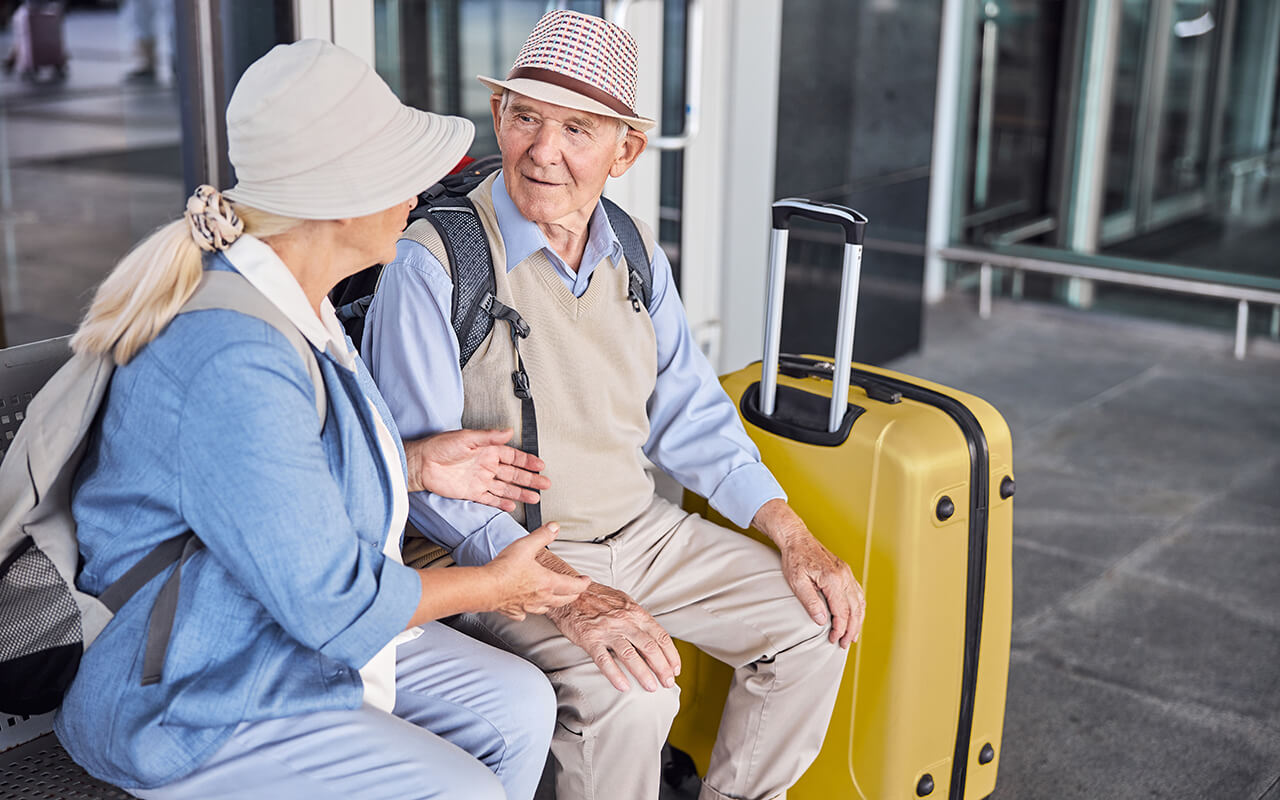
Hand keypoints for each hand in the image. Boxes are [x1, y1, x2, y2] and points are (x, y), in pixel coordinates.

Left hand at [404, 428, 549, 509]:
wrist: (421, 464)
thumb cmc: (440, 446)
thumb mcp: (467, 438)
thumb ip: (489, 437)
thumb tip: (508, 431)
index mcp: (487, 450)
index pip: (513, 456)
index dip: (528, 461)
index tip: (541, 466)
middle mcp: (486, 466)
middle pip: (513, 474)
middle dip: (530, 479)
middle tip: (545, 484)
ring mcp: (480, 480)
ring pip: (505, 488)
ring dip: (520, 492)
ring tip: (535, 498)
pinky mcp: (471, 493)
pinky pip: (490, 499)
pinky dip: (501, 503)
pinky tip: (512, 505)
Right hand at [484, 524, 589, 620]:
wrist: (485, 588)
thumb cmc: (504, 569)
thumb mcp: (526, 546)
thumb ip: (542, 536)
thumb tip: (554, 527)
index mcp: (547, 582)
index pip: (573, 586)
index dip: (582, 583)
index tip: (586, 581)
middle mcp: (541, 597)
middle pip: (564, 600)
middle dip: (572, 595)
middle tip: (576, 591)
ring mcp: (528, 606)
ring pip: (547, 608)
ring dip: (554, 603)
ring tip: (555, 599)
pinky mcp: (514, 611)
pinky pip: (525, 614)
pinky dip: (529, 611)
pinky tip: (526, 607)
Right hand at [545, 582, 680, 692]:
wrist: (570, 593)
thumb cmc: (598, 599)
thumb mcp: (624, 603)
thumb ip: (638, 620)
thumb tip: (654, 639)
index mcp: (635, 612)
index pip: (660, 636)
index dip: (671, 654)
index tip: (675, 669)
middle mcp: (624, 620)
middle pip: (650, 647)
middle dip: (662, 667)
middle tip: (668, 683)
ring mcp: (607, 630)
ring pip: (630, 655)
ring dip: (643, 674)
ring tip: (651, 687)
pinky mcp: (590, 638)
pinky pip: (604, 660)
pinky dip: (615, 675)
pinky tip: (623, 686)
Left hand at [753, 499, 864, 647]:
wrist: (797, 538)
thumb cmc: (794, 559)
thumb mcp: (797, 582)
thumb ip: (811, 602)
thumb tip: (823, 621)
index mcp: (832, 579)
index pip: (841, 611)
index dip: (839, 629)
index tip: (833, 640)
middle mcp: (844, 576)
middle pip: (854, 609)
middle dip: (851, 629)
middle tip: (844, 644)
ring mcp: (847, 573)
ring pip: (859, 602)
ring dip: (858, 620)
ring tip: (852, 636)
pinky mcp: (845, 571)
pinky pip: (857, 593)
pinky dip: (859, 607)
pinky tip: (855, 616)